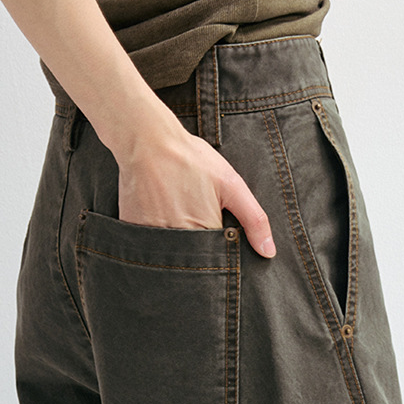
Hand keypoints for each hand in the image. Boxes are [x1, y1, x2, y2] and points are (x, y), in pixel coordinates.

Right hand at [112, 107, 275, 256]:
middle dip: (199, 251)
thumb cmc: (190, 159)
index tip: (216, 228)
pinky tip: (158, 212)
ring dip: (177, 247)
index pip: (219, 261)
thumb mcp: (231, 185)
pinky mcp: (134, 233)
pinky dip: (155, 240)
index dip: (221, 249)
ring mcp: (153, 241)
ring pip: (172, 259)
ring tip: (175, 211)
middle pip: (194, 264)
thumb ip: (254, 220)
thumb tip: (269, 252)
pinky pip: (149, 249)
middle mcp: (177, 243)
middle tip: (192, 212)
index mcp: (205, 234)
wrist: (146, 139)